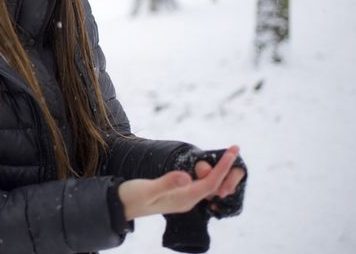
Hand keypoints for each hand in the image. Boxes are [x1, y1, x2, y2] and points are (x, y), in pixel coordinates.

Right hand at [118, 147, 238, 220]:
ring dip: (220, 171)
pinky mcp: (178, 195)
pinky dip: (209, 174)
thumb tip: (186, 176)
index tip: (233, 150)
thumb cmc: (132, 197)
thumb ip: (167, 183)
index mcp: (183, 199)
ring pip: (209, 185)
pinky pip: (200, 185)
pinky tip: (208, 165)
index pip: (210, 183)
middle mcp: (187, 200)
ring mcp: (183, 198)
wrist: (120, 206)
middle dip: (228, 170)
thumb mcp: (147, 189)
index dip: (223, 167)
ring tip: (227, 155)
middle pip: (215, 186)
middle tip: (235, 149)